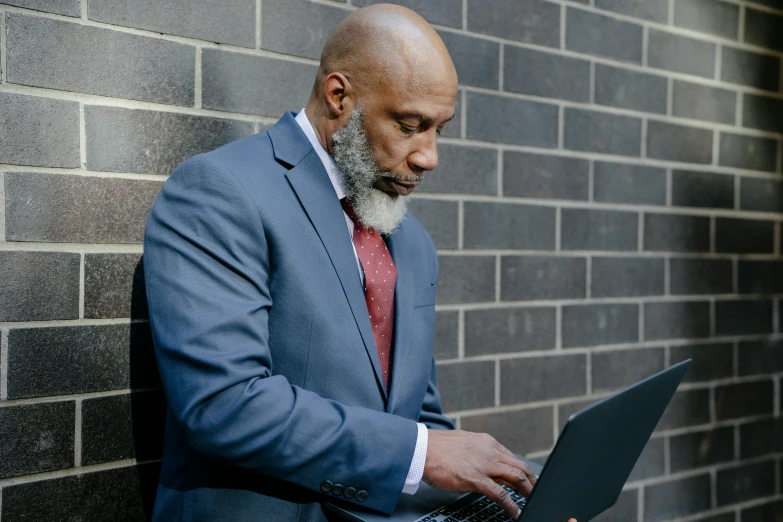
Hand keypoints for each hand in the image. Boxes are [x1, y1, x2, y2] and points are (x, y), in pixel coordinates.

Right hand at [423, 429, 577, 521]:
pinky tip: (515, 513)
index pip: (513, 457)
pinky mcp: (475, 478)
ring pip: (516, 478)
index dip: (524, 471)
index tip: (529, 480)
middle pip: (520, 467)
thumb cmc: (438, 449)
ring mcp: (484, 465)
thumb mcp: (465, 444)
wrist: (421, 449)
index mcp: (487, 443)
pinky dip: (511, 505)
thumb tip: (488, 461)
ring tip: (533, 501)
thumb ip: (479, 452)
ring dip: (527, 492)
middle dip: (532, 482)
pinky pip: (500, 494)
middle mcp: (490, 451)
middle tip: (538, 493)